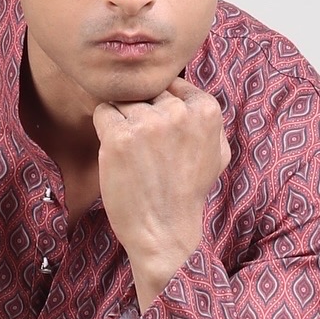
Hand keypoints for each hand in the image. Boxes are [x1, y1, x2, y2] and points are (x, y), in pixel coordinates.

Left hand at [92, 76, 229, 304]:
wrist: (164, 233)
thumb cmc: (187, 195)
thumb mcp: (217, 153)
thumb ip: (206, 118)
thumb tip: (188, 92)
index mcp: (206, 109)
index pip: (170, 84)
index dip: (160, 108)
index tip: (161, 137)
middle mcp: (178, 112)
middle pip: (145, 91)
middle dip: (141, 114)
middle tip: (145, 150)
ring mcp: (147, 123)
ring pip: (122, 101)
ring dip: (122, 123)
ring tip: (133, 156)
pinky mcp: (119, 137)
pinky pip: (102, 112)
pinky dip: (104, 130)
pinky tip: (117, 154)